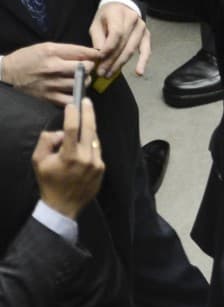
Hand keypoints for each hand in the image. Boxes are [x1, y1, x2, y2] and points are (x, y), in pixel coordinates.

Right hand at [3, 41, 104, 104]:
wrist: (6, 75)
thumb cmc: (27, 59)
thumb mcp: (45, 47)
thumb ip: (66, 50)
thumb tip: (89, 54)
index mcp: (52, 52)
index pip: (81, 52)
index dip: (94, 54)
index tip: (97, 56)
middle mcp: (53, 67)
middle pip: (85, 68)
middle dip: (90, 67)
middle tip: (87, 68)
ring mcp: (51, 83)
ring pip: (80, 84)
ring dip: (85, 81)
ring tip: (80, 80)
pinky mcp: (48, 97)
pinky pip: (71, 99)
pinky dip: (76, 96)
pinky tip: (74, 92)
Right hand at [33, 98, 102, 218]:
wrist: (63, 205)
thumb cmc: (48, 182)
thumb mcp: (38, 161)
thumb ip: (45, 142)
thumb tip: (58, 132)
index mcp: (69, 156)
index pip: (72, 129)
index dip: (72, 114)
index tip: (72, 105)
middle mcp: (86, 158)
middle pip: (90, 129)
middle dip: (89, 113)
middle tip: (87, 101)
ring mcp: (96, 164)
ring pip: (95, 140)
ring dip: (89, 130)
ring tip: (81, 125)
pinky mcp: (102, 168)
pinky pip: (97, 150)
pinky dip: (90, 145)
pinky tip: (84, 145)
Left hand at [89, 1, 149, 80]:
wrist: (121, 6)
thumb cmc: (107, 16)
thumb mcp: (97, 24)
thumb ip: (98, 39)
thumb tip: (99, 57)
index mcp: (119, 14)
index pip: (116, 34)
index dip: (108, 48)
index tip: (98, 59)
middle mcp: (133, 20)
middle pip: (123, 44)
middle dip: (111, 61)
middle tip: (101, 73)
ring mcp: (142, 28)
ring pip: (132, 49)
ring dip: (120, 63)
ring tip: (109, 74)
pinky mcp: (147, 35)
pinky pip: (146, 50)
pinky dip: (143, 62)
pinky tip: (139, 72)